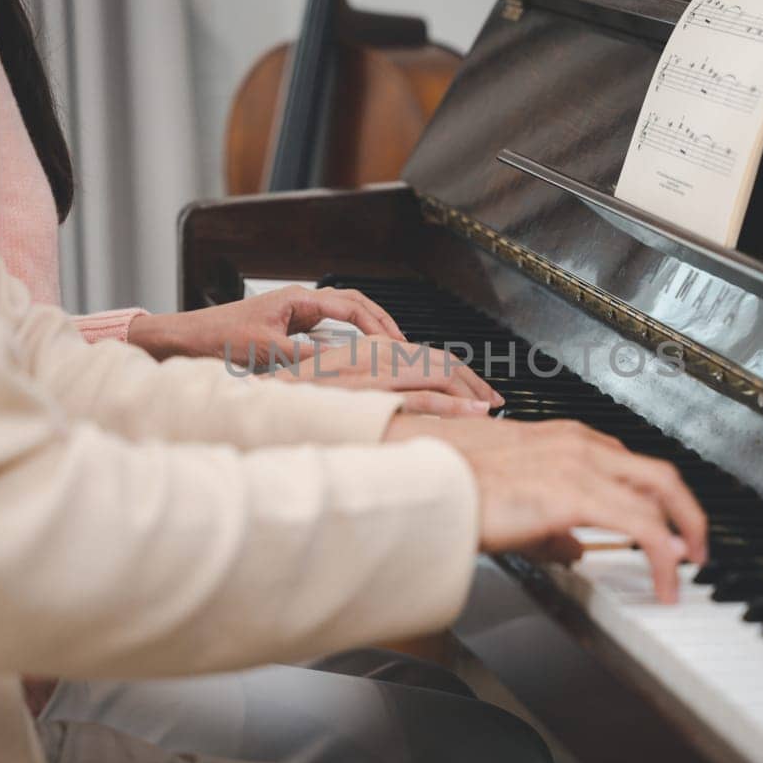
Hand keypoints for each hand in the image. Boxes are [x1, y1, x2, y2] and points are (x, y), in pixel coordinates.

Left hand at [127, 286, 406, 362]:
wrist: (188, 338)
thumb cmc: (218, 336)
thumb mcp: (264, 350)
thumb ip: (303, 358)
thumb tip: (337, 367)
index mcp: (297, 299)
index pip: (350, 305)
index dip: (377, 324)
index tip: (396, 342)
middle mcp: (299, 301)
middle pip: (353, 304)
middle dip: (381, 322)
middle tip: (403, 344)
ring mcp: (295, 313)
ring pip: (342, 315)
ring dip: (366, 329)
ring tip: (388, 348)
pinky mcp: (289, 327)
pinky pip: (328, 328)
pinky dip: (348, 338)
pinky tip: (356, 355)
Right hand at [273, 336, 502, 417]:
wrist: (268, 401)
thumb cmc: (297, 399)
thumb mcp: (337, 387)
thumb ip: (366, 388)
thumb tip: (391, 403)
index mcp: (371, 349)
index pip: (424, 355)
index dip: (454, 372)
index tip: (474, 389)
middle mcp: (378, 354)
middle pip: (439, 361)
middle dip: (472, 380)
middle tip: (495, 399)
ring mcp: (377, 372)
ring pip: (439, 374)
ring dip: (471, 390)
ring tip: (493, 406)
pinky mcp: (375, 393)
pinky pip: (424, 397)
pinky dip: (455, 404)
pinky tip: (476, 412)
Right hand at [385, 417, 707, 602]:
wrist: (430, 486)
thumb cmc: (458, 488)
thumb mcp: (515, 503)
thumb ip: (552, 525)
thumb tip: (576, 549)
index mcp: (565, 439)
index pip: (630, 464)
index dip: (656, 498)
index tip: (667, 524)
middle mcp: (580, 444)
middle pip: (659, 473)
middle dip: (687, 510)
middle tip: (696, 544)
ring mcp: (581, 466)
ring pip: (659, 495)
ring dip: (682, 534)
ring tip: (686, 568)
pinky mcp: (577, 495)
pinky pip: (642, 526)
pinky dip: (664, 554)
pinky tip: (667, 578)